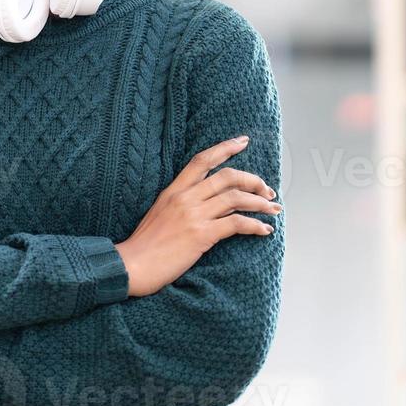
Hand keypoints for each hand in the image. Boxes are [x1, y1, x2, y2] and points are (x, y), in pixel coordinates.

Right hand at [114, 135, 279, 297]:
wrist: (132, 265)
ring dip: (260, 203)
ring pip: (236, 199)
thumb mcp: (160, 214)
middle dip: (254, 181)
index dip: (225, 147)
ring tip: (274, 209)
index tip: (243, 141)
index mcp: (173, 190)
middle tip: (268, 190)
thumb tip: (210, 204)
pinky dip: (255, 226)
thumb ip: (181, 204)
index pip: (202, 160)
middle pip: (227, 177)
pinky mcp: (201, 235)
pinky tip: (265, 230)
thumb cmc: (145, 244)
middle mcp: (185, 198)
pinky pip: (237, 224)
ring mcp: (193, 215)